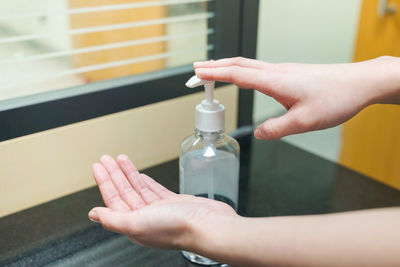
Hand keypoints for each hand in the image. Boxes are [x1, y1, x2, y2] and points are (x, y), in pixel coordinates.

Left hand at [88, 154, 237, 249]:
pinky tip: (140, 174)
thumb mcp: (137, 223)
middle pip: (124, 191)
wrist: (208, 226)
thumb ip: (113, 219)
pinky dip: (145, 180)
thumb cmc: (177, 228)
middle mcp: (145, 218)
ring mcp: (159, 209)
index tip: (98, 167)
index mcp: (134, 224)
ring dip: (128, 173)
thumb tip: (93, 214)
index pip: (113, 200)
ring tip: (120, 159)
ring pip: (138, 188)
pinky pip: (153, 189)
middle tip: (105, 159)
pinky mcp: (173, 203)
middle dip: (114, 174)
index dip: (104, 182)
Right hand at [194, 56, 398, 139]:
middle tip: (195, 72)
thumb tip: (258, 133)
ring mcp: (282, 71)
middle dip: (213, 66)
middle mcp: (275, 71)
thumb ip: (276, 128)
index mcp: (274, 81)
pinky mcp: (289, 74)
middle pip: (237, 64)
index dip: (213, 74)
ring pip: (247, 64)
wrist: (359, 83)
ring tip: (211, 72)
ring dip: (226, 66)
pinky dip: (241, 70)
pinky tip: (241, 77)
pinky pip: (257, 68)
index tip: (195, 75)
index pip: (236, 74)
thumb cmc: (335, 99)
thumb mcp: (304, 122)